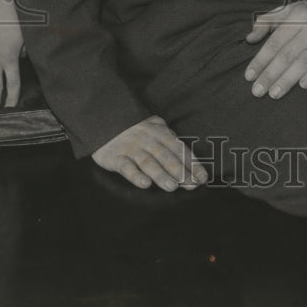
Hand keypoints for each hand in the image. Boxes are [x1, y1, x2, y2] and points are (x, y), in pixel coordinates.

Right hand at [92, 116, 208, 191]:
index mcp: (159, 132)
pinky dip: (136, 176)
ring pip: (148, 163)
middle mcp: (147, 140)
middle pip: (166, 157)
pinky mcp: (116, 157)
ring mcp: (131, 148)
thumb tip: (187, 156)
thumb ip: (169, 137)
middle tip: (191, 185)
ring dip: (161, 175)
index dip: (192, 164)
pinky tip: (145, 184)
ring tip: (172, 187)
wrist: (104, 119)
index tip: (202, 177)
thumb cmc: (134, 127)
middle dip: (180, 171)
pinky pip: (127, 167)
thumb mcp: (153, 124)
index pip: (179, 149)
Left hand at [244, 0, 306, 98]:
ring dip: (288, 79)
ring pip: (304, 61)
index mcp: (297, 16)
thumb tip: (249, 38)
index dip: (261, 60)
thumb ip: (266, 22)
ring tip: (274, 94)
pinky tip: (303, 85)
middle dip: (270, 74)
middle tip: (257, 91)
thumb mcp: (288, 10)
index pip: (275, 42)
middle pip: (287, 54)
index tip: (249, 76)